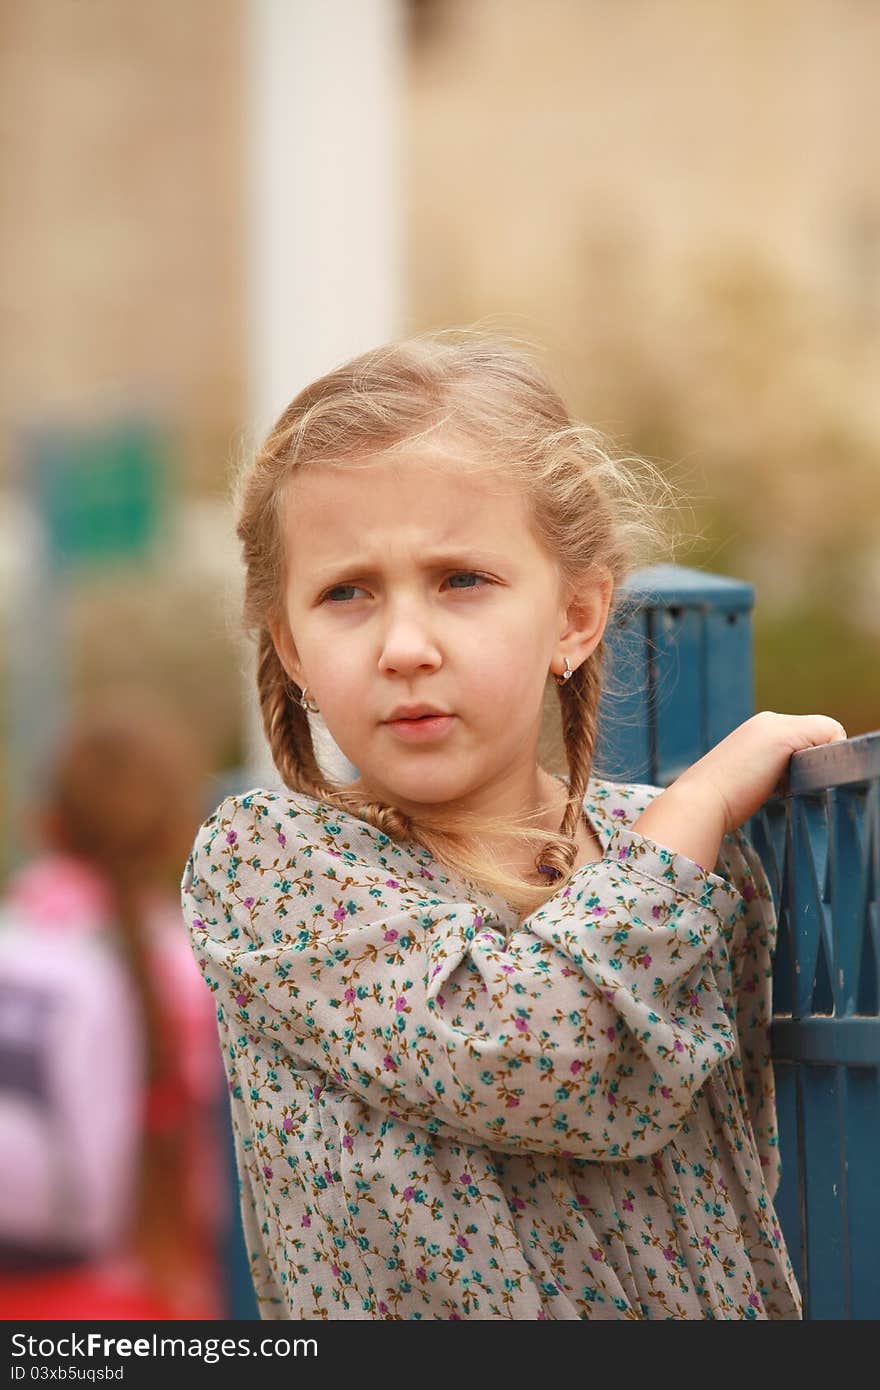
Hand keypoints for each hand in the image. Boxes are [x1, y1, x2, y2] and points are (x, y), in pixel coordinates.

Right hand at [673, 711, 847, 834]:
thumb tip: (794, 786)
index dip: (806, 763)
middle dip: (815, 762)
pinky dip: (830, 757)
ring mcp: (777, 725)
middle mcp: (767, 721)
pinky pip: (833, 735)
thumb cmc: (718, 803)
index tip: (782, 788)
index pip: (803, 739)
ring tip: (791, 785)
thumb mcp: (747, 781)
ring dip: (820, 763)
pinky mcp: (785, 736)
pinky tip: (804, 778)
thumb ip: (770, 774)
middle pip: (818, 735)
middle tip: (787, 788)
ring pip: (827, 734)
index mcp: (757, 730)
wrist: (700, 802)